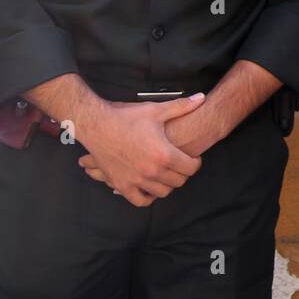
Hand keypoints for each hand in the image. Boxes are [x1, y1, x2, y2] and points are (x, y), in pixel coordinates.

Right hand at [77, 93, 206, 206]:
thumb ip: (182, 106)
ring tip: (167, 174)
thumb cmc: (126, 117)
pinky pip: (140, 200)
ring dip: (168, 185)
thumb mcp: (156, 110)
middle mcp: (152, 171)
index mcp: (164, 154)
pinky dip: (148, 197)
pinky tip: (150, 188)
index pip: (191, 168)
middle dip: (183, 173)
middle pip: (179, 182)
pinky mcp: (122, 185)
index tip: (193, 158)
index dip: (196, 163)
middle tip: (181, 165)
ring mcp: (136, 180)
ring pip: (162, 192)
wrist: (97, 124)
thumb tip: (201, 98)